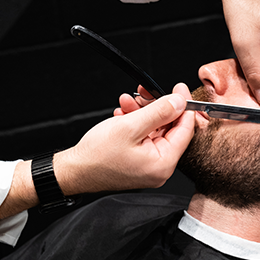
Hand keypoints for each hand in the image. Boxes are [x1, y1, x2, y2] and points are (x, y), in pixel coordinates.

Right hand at [56, 83, 193, 193]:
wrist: (73, 171)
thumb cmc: (96, 156)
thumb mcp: (130, 126)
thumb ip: (159, 112)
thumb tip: (179, 102)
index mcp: (163, 164)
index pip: (185, 130)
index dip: (183, 107)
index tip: (179, 89)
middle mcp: (160, 168)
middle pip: (169, 129)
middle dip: (156, 107)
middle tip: (145, 92)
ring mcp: (149, 166)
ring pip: (155, 130)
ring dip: (142, 112)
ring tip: (126, 102)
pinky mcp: (139, 162)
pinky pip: (144, 137)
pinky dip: (135, 122)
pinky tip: (123, 114)